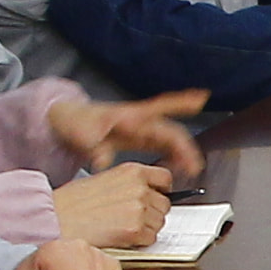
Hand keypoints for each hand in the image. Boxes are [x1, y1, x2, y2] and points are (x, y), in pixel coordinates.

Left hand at [48, 87, 207, 177]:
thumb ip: (94, 148)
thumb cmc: (77, 123)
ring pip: (170, 139)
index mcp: (130, 115)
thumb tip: (103, 160)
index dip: (181, 103)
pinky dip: (174, 156)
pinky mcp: (141, 138)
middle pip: (171, 130)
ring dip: (183, 153)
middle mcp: (140, 120)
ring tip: (192, 169)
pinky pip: (163, 146)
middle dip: (186, 146)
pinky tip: (179, 167)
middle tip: (194, 164)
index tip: (200, 100)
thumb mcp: (82, 135)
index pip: (160, 107)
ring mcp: (142, 129)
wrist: (69, 121)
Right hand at [50, 163, 172, 247]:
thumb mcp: (104, 180)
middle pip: (164, 204)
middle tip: (129, 219)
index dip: (160, 192)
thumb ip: (129, 185)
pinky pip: (150, 239)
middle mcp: (139, 187)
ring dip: (146, 229)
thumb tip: (145, 194)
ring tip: (120, 227)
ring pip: (159, 224)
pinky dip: (139, 242)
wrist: (54, 219)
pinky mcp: (135, 229)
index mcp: (132, 171)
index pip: (165, 179)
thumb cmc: (70, 203)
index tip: (154, 198)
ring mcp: (139, 208)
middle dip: (151, 213)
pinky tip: (119, 237)